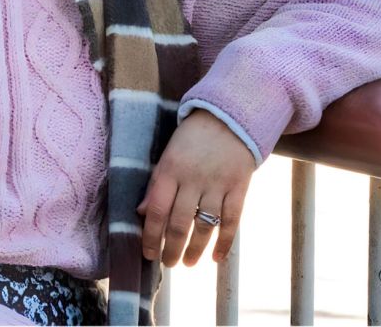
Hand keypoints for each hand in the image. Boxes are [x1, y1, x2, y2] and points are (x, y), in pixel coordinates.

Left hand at [136, 109, 255, 267]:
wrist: (229, 118)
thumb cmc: (192, 137)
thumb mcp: (168, 154)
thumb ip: (157, 182)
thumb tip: (142, 213)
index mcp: (170, 169)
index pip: (156, 209)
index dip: (151, 236)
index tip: (148, 253)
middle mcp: (192, 179)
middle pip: (179, 223)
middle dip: (172, 249)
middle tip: (168, 264)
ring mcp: (217, 184)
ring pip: (204, 226)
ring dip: (195, 250)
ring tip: (188, 263)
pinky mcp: (238, 188)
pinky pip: (232, 222)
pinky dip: (224, 243)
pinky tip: (216, 258)